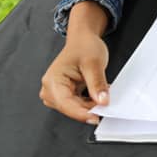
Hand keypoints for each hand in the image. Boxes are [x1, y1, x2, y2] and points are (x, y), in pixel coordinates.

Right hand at [39, 1, 109, 123]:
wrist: (83, 40)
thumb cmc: (84, 46)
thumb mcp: (94, 63)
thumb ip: (97, 84)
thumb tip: (102, 101)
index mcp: (53, 80)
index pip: (66, 103)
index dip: (81, 112)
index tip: (96, 117)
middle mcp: (50, 88)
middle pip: (70, 107)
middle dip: (88, 108)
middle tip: (107, 105)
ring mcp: (56, 92)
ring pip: (74, 108)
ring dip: (90, 105)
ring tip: (104, 96)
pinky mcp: (64, 94)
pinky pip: (77, 104)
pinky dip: (89, 102)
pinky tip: (99, 96)